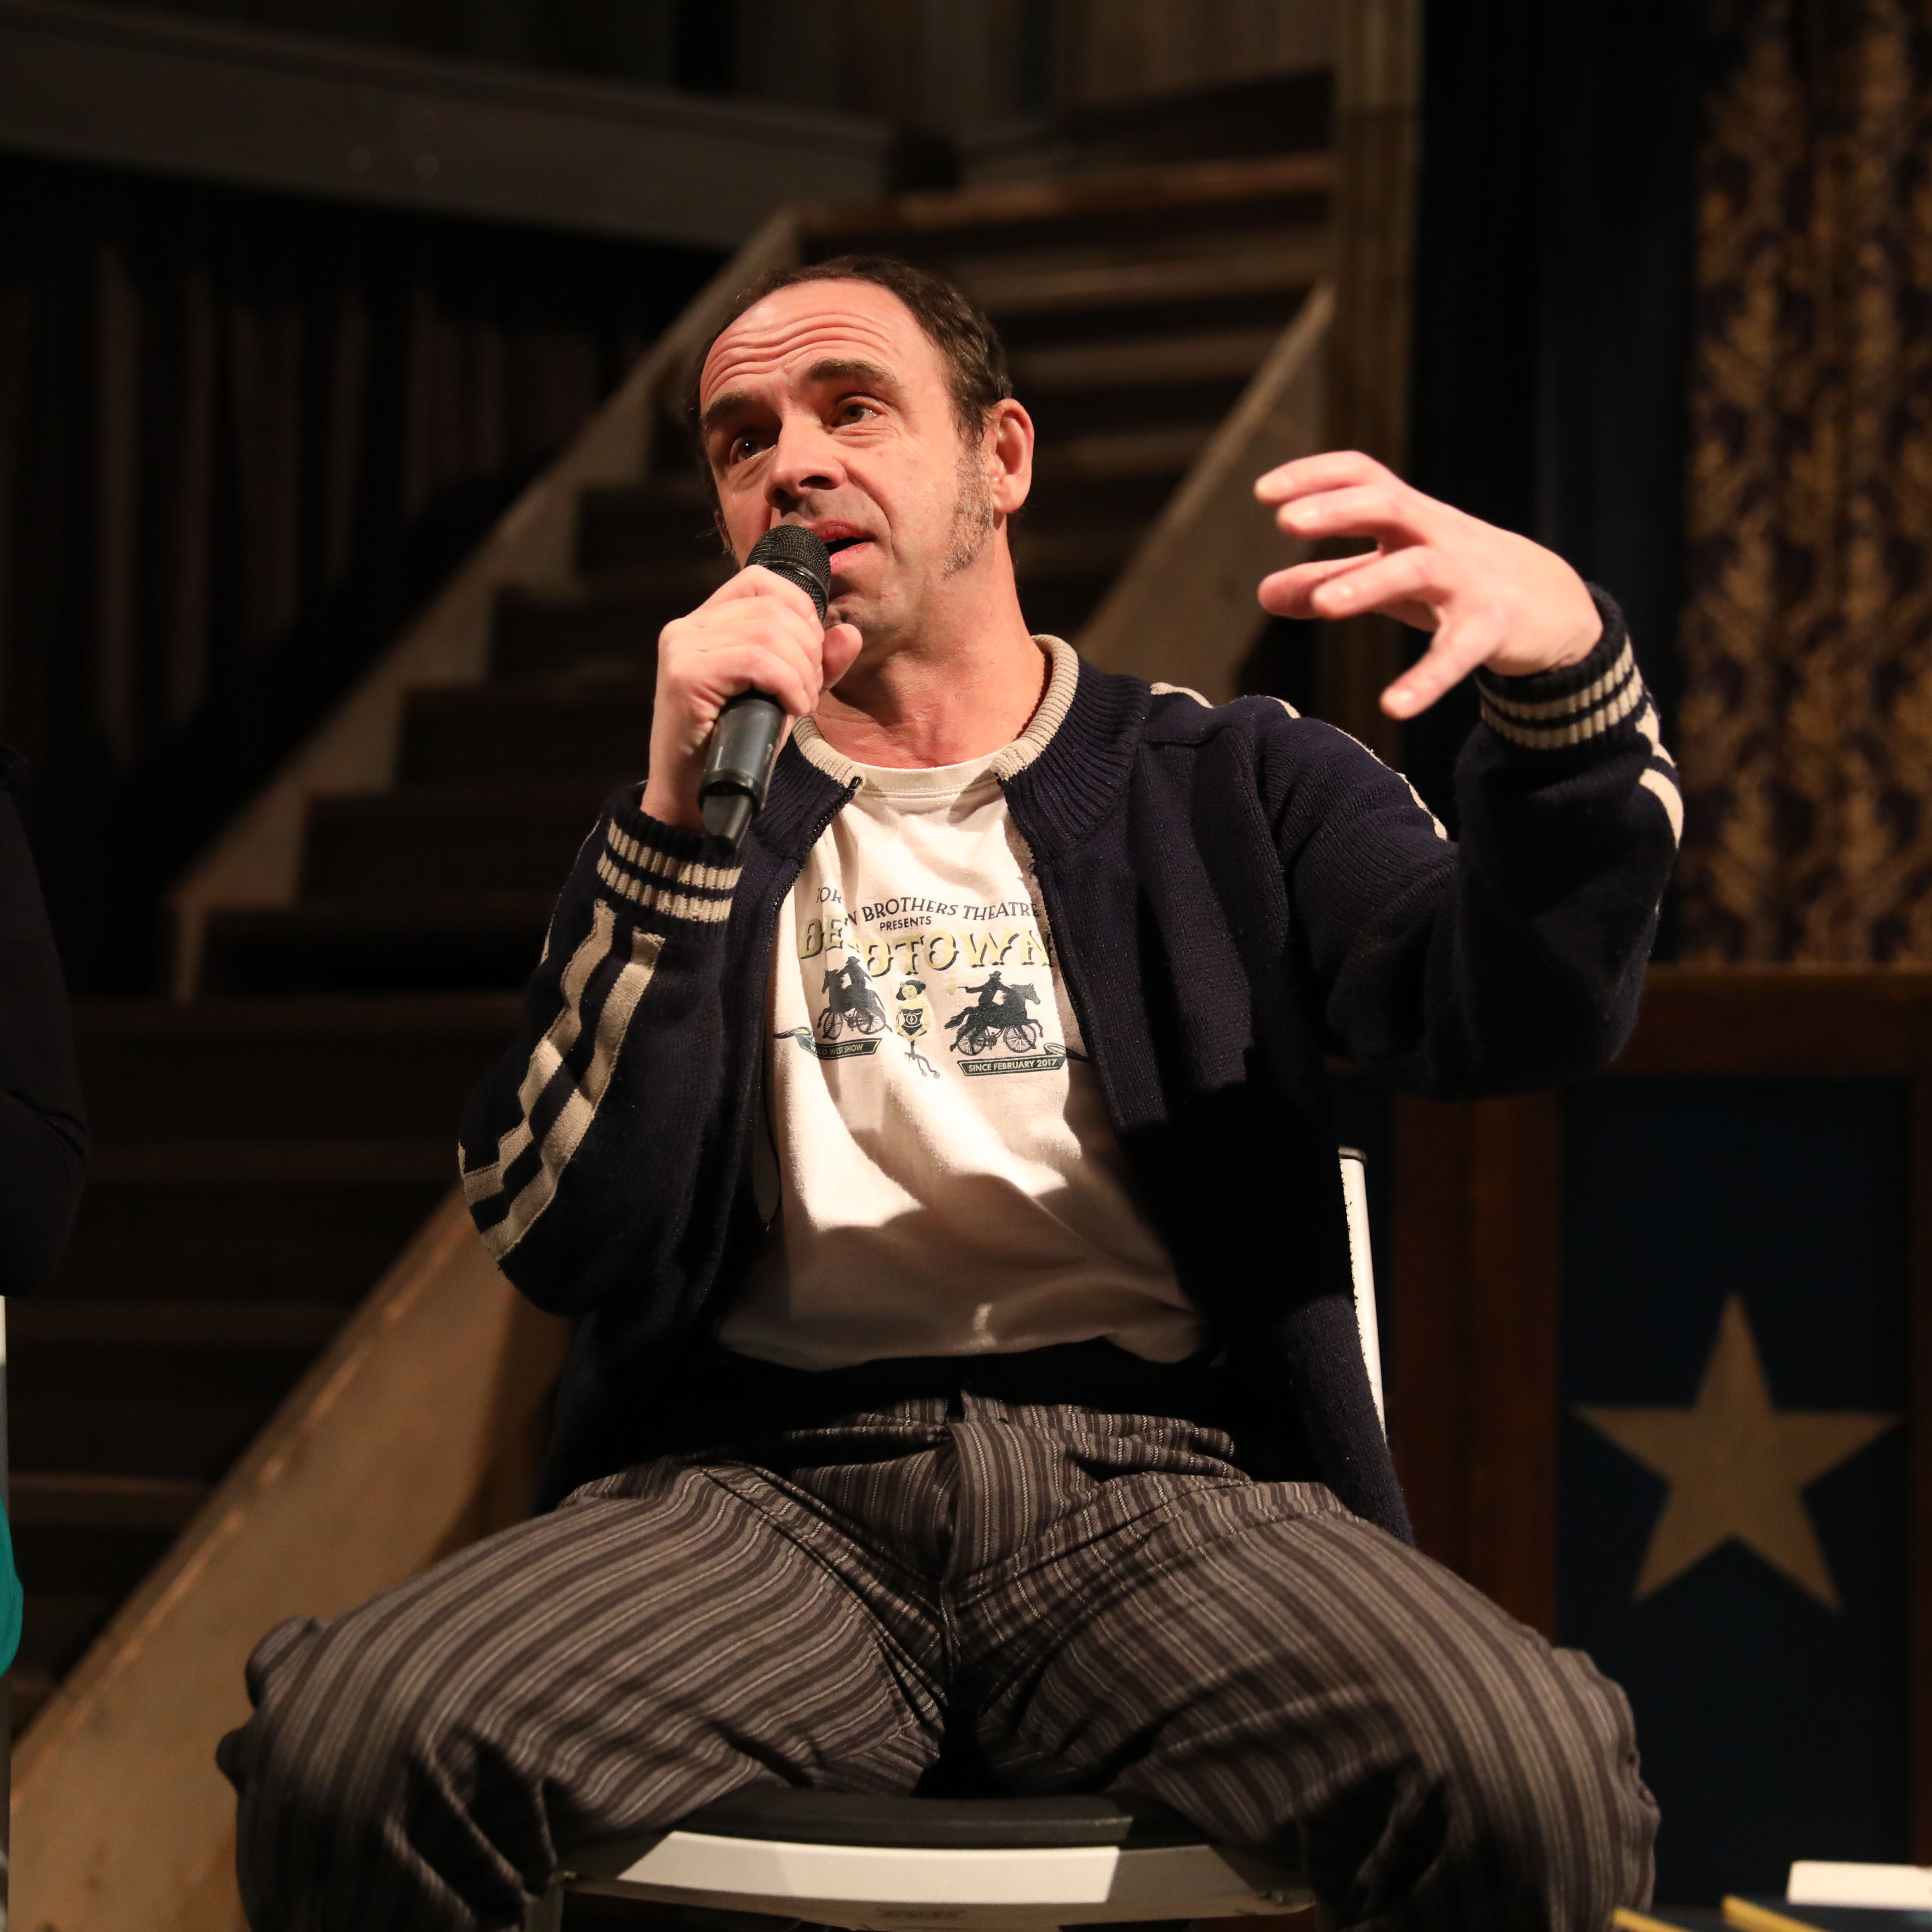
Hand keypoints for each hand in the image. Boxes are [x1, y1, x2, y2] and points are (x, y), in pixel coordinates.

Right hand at [643, 564, 863, 828]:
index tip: (812, 653)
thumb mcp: (784, 697)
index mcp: (706, 622)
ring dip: (801, 671)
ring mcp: (682, 648)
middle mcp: (687, 627)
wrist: (694, 796)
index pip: (761, 581)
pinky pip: (756, 660)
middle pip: (772, 609)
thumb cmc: (737, 745)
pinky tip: (792, 708)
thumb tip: (849, 633)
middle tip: (809, 690)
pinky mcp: (684, 675)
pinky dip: (787, 684)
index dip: (800, 608)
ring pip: (768, 633)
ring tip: (800, 703)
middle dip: (808, 649)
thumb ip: (817, 665)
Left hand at [1253, 451, 1601, 718]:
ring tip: (1325, 606)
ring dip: (1370, 582)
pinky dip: (1426, 678)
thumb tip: (1263, 594)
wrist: (1552, 604)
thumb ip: (1328, 579)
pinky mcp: (1491, 627)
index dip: (1316, 476)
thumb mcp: (1389, 575)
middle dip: (1339, 510)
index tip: (1264, 491)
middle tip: (1289, 523)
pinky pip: (1457, 652)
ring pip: (1417, 570)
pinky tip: (1394, 706)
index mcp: (1410, 518)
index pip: (1364, 477)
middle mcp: (1437, 536)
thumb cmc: (1455, 579)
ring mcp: (1466, 579)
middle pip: (1389, 505)